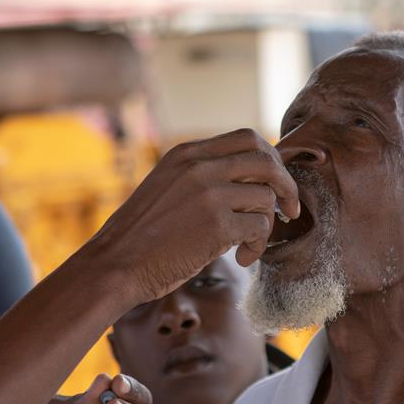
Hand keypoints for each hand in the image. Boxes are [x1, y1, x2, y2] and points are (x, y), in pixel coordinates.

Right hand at [87, 128, 299, 301]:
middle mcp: (199, 166)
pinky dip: (258, 246)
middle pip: (266, 160)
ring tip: (248, 245)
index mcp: (187, 152)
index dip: (271, 159)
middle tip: (288, 209)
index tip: (275, 183)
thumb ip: (202, 175)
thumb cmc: (142, 235)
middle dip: (286, 185)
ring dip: (266, 225)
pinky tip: (242, 258)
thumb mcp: (167, 186)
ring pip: (266, 198)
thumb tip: (250, 180)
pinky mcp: (217, 226)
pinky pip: (260, 228)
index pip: (247, 138)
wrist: (115, 265)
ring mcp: (209, 194)